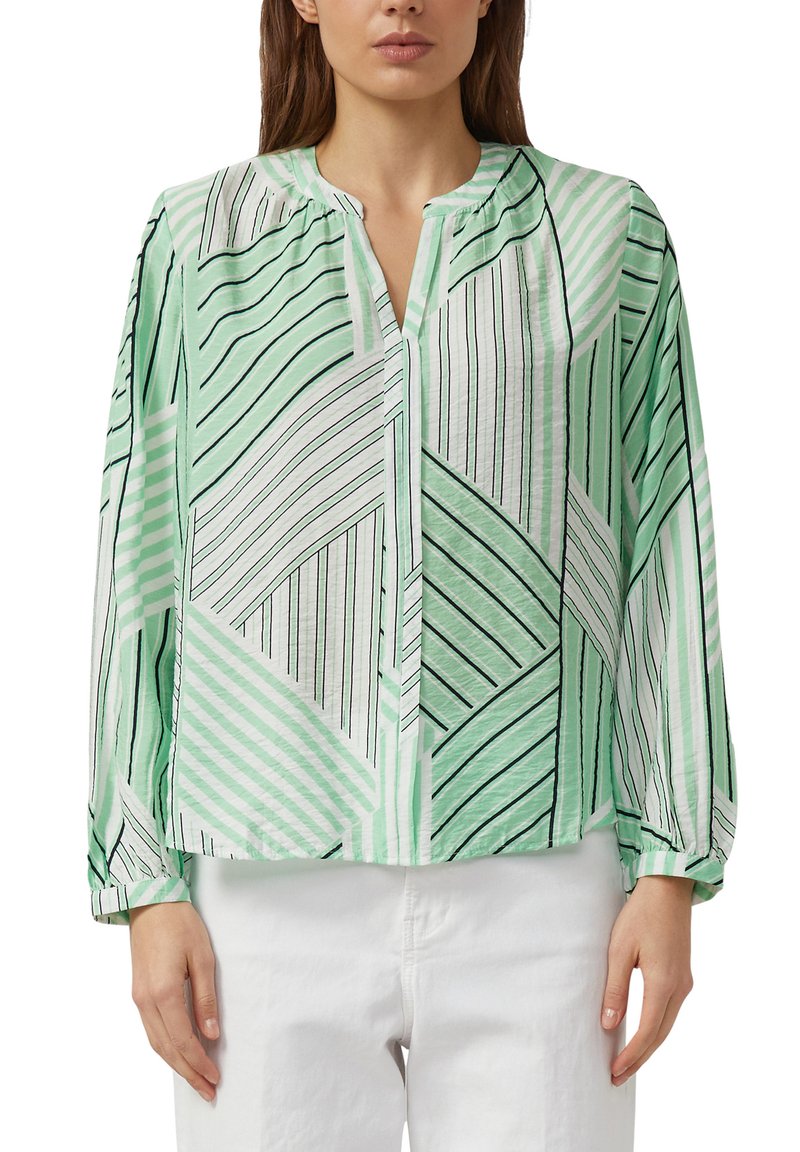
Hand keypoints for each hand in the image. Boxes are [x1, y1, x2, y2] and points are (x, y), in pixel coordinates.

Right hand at [129, 901, 220, 1101]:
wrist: (151, 901)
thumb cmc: (180, 924)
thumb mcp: (203, 957)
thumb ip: (205, 998)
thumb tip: (212, 1033)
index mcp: (163, 992)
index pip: (183, 1040)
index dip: (199, 1062)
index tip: (215, 1076)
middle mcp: (146, 1000)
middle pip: (166, 1048)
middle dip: (188, 1072)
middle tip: (208, 1090)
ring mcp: (138, 997)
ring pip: (156, 1042)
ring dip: (175, 1064)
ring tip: (196, 1078)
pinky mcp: (138, 992)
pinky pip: (151, 1029)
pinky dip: (165, 1047)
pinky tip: (178, 1053)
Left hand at [600, 875, 694, 1084]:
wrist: (668, 889)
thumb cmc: (641, 914)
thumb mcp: (620, 949)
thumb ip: (615, 988)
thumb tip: (609, 1023)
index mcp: (663, 983)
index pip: (647, 1031)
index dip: (631, 1055)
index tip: (614, 1071)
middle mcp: (679, 988)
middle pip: (660, 1035)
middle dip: (639, 1058)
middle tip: (618, 1077)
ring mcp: (684, 982)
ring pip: (667, 1025)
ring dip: (648, 1045)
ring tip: (627, 1062)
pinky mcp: (683, 975)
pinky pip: (670, 1011)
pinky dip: (656, 1028)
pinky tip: (643, 1033)